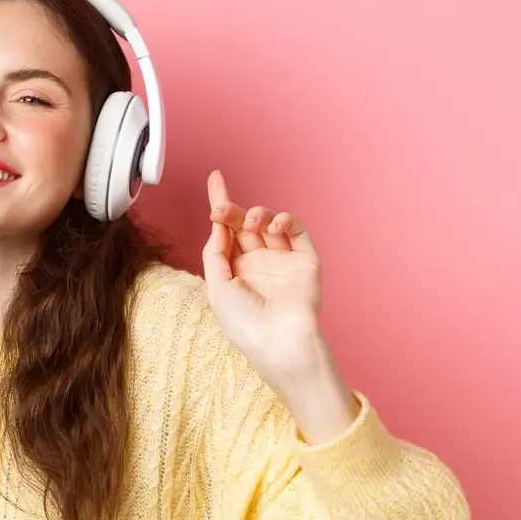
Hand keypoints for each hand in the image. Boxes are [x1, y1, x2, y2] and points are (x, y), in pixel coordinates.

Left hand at [202, 169, 333, 382]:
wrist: (278, 341)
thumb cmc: (244, 323)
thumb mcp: (216, 286)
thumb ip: (215, 251)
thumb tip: (220, 224)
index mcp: (236, 270)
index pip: (227, 231)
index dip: (220, 204)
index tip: (215, 179)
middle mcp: (260, 263)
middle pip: (245, 224)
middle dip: (233, 210)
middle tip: (222, 208)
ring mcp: (284, 261)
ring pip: (271, 224)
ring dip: (258, 215)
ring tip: (251, 223)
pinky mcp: (306, 261)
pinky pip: (298, 231)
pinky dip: (286, 220)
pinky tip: (274, 225)